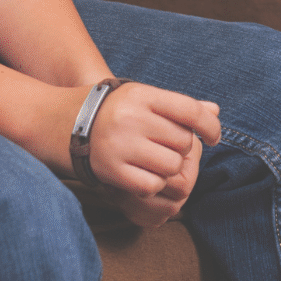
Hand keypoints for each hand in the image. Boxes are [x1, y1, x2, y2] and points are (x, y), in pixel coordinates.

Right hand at [58, 80, 222, 227]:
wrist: (65, 123)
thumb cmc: (116, 109)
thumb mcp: (143, 97)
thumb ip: (179, 106)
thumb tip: (215, 112)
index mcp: (142, 95)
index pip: (190, 111)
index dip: (210, 126)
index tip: (214, 137)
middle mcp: (131, 118)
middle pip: (183, 142)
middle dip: (181, 147)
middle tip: (165, 146)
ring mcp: (120, 145)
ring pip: (171, 166)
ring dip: (169, 168)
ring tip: (154, 160)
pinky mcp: (111, 170)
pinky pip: (152, 185)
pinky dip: (153, 184)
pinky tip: (142, 174)